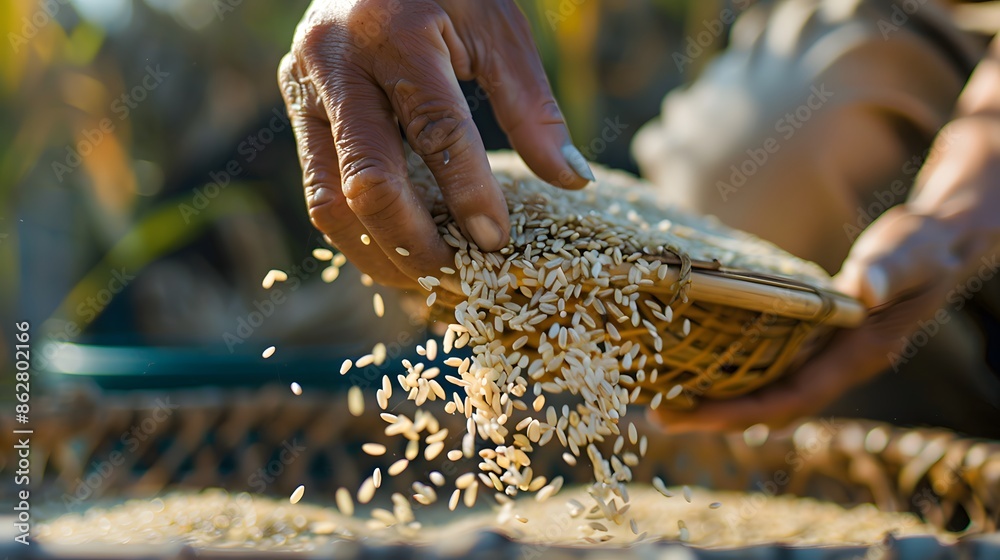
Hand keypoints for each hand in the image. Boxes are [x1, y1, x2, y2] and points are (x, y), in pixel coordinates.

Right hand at [278, 0, 592, 287]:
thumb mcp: (497, 27)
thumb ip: (532, 106)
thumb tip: (573, 180)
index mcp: (392, 33)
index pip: (434, 130)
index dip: (468, 194)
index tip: (496, 242)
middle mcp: (334, 63)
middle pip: (366, 183)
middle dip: (414, 242)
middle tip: (457, 274)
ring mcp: (302, 87)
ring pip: (327, 201)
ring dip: (376, 252)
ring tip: (425, 277)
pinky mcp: (294, 107)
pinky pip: (319, 189)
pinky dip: (359, 231)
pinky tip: (397, 248)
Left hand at [649, 206, 976, 432]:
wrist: (939, 247)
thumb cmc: (921, 249)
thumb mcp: (909, 253)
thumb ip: (889, 270)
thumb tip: (864, 289)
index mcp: (858, 355)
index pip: (794, 396)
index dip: (744, 410)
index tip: (695, 415)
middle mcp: (838, 366)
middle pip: (771, 406)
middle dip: (715, 415)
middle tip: (657, 416)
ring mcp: (825, 358)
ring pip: (767, 393)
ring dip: (718, 402)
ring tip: (663, 402)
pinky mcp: (813, 344)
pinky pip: (769, 371)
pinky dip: (733, 377)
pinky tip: (696, 371)